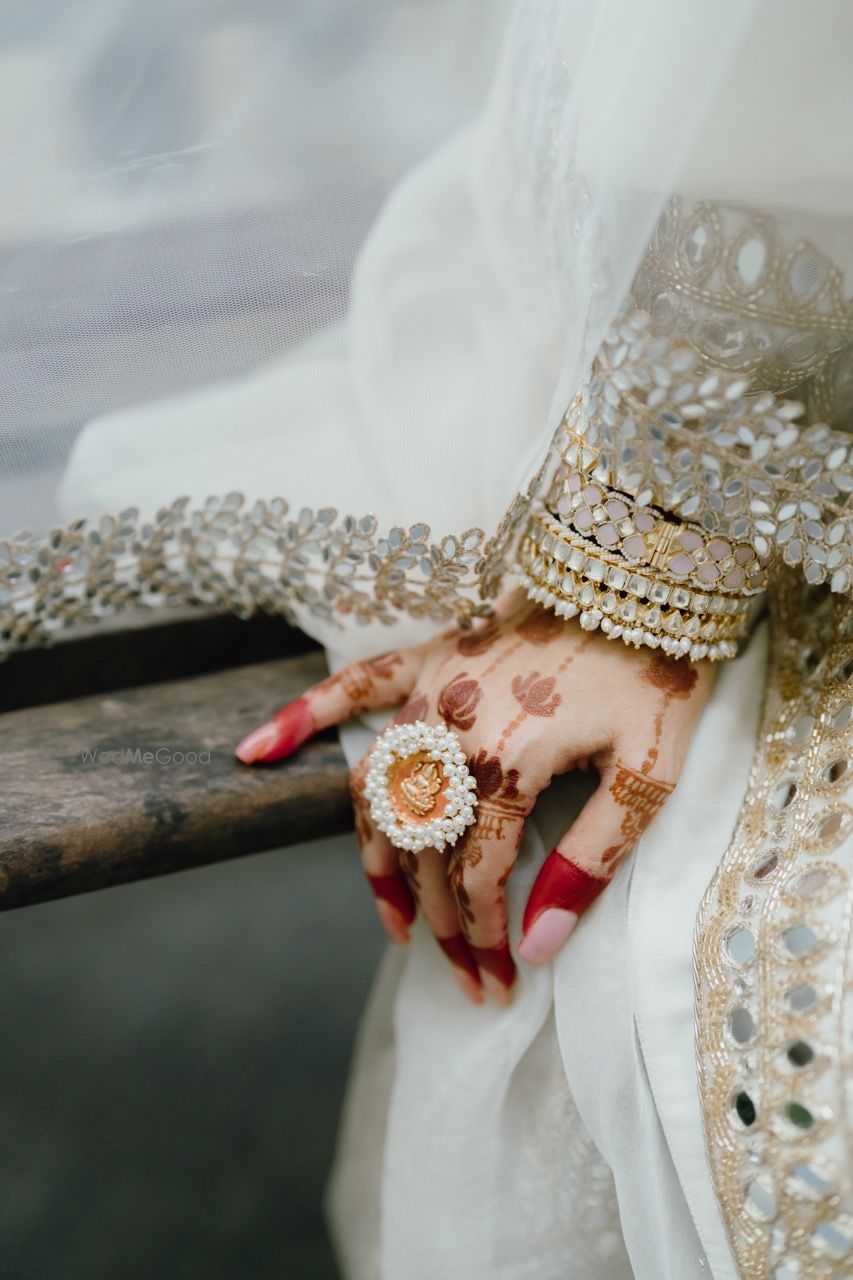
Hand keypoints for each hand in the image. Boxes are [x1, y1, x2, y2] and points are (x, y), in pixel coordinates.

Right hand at [234, 590, 714, 1004]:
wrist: (645, 578)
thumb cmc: (657, 675)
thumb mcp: (647, 776)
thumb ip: (589, 858)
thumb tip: (539, 942)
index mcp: (507, 759)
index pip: (474, 872)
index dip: (482, 933)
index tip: (498, 979)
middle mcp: (452, 727)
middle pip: (422, 848)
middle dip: (440, 922)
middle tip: (464, 975)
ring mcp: (433, 689)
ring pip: (377, 792)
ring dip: (374, 863)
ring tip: (391, 922)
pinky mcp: (431, 656)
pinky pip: (353, 687)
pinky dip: (301, 718)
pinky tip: (255, 750)